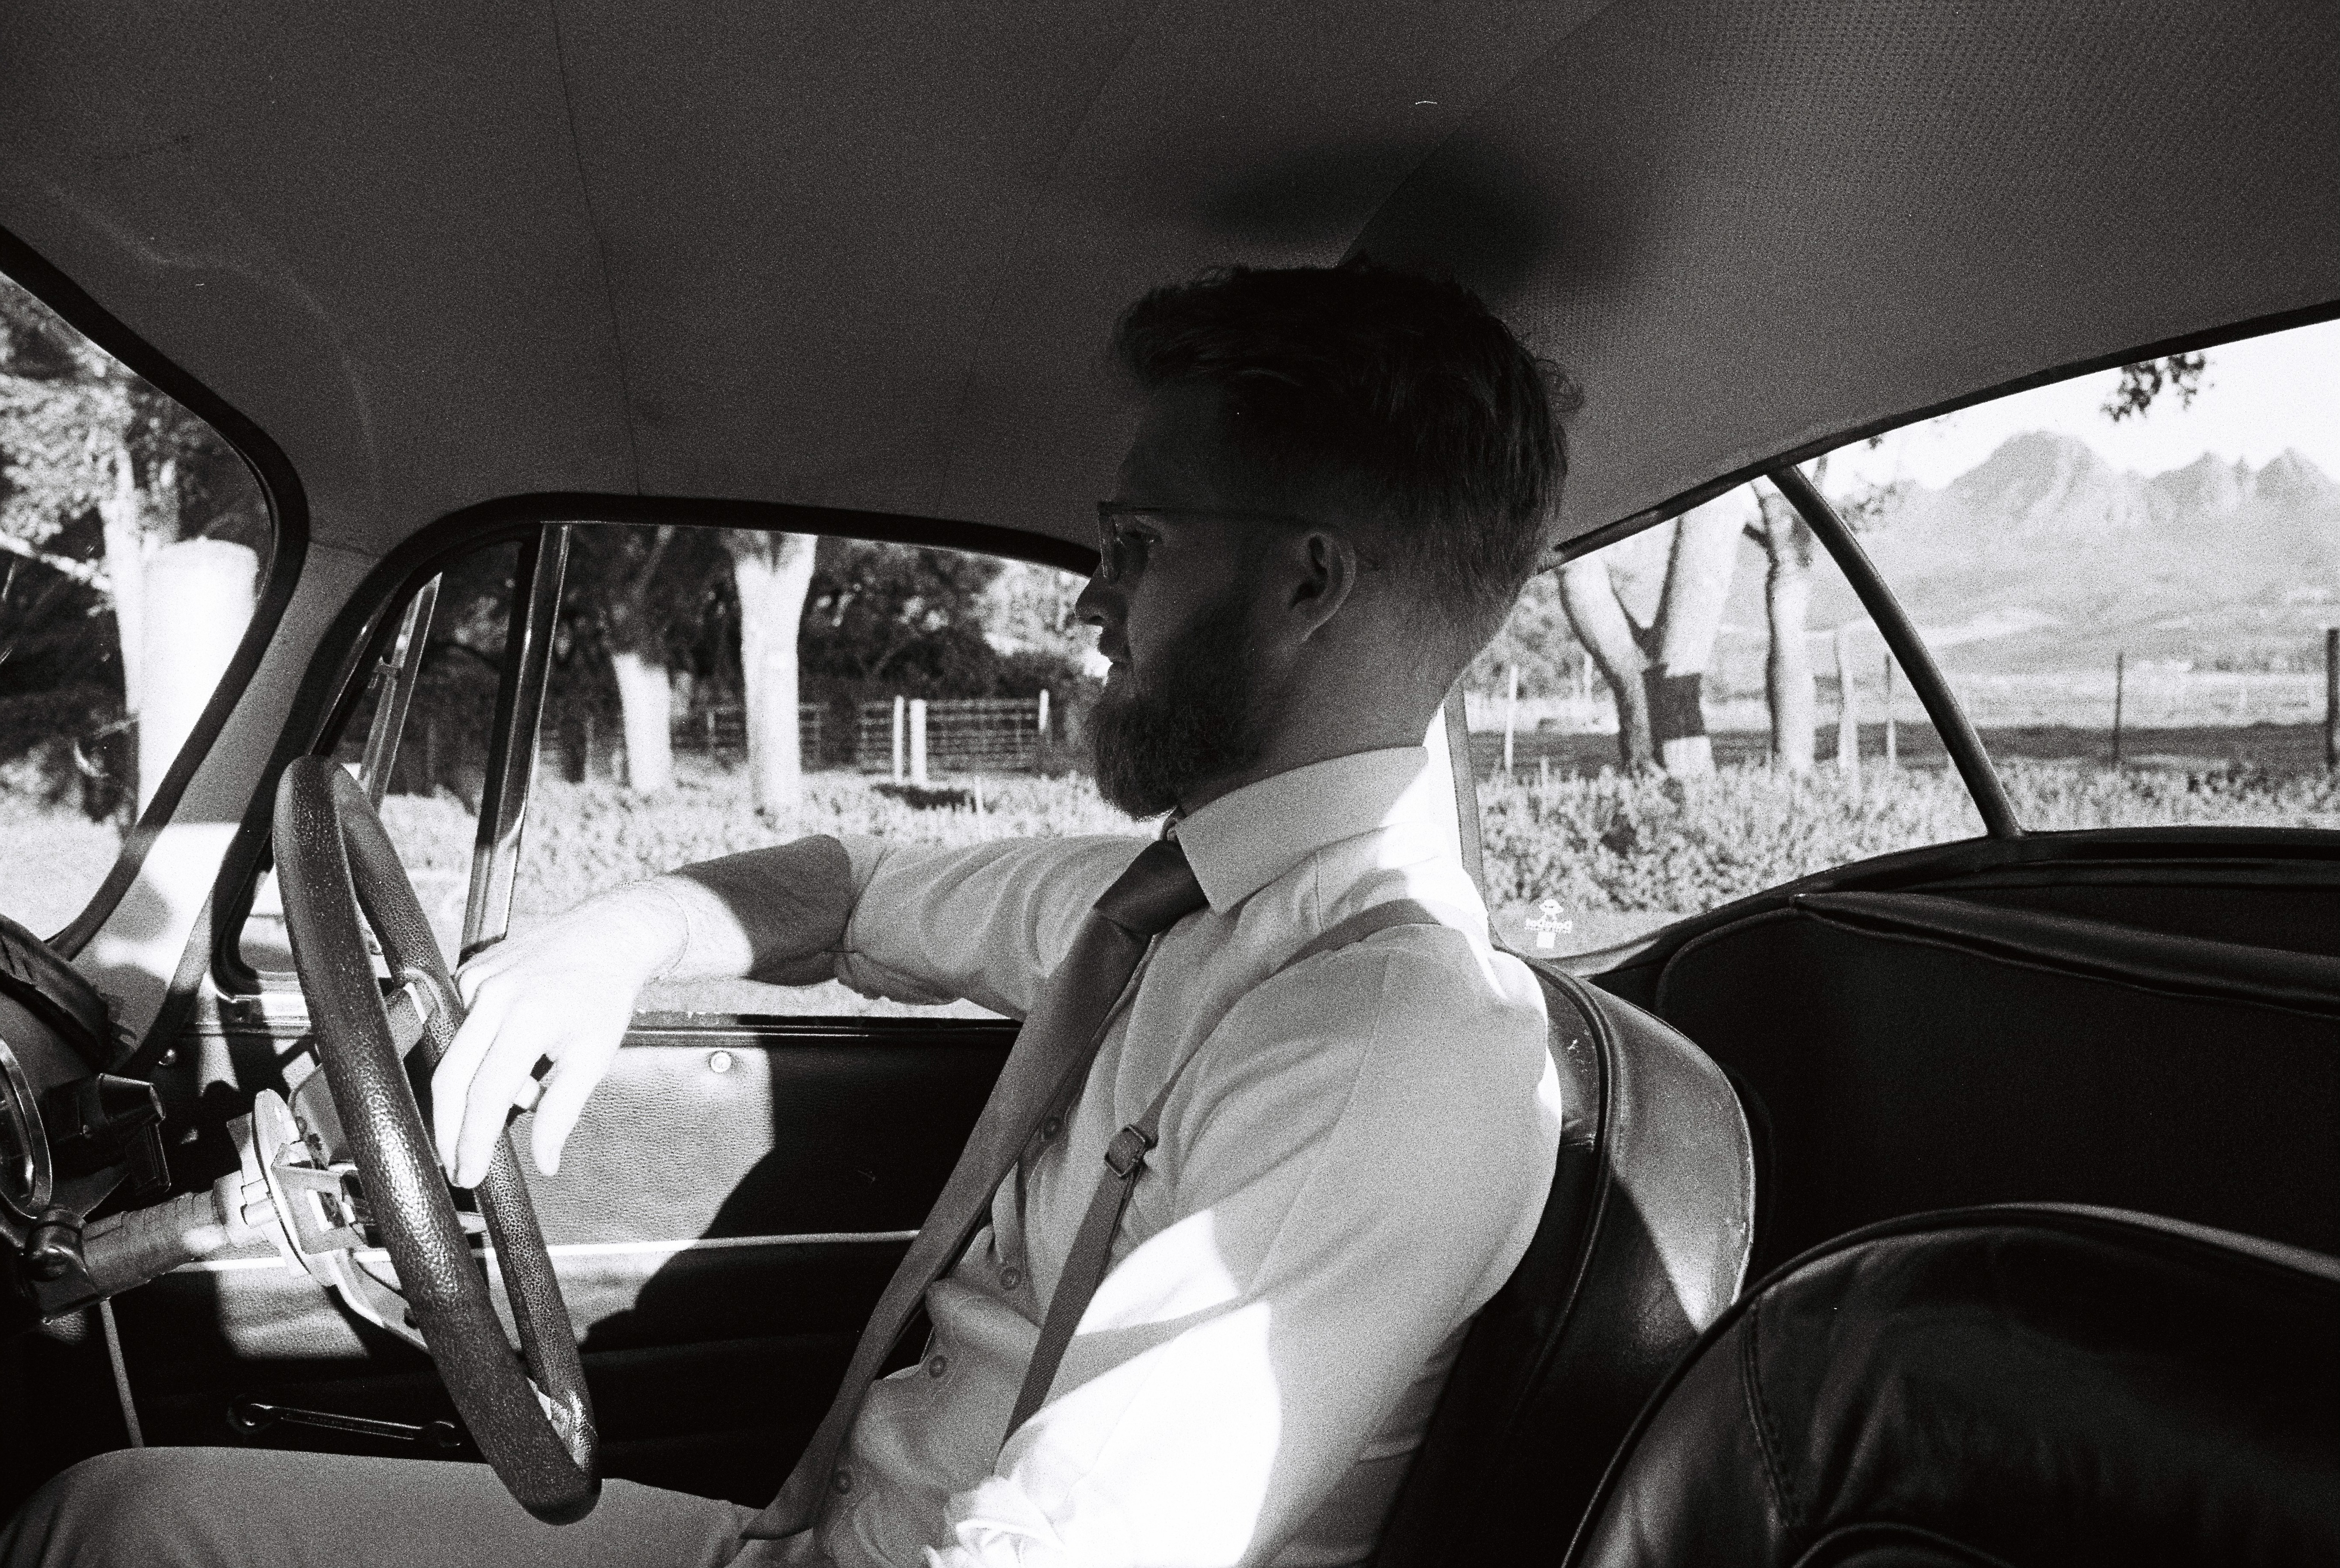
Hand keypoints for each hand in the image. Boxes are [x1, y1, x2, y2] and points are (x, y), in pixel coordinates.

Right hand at [431, 888, 683, 1185]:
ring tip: (525, 1091)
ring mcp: (474, 980)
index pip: (487, 1094)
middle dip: (449, 1130)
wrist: (608, 935)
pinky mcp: (466, 974)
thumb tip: (544, 1160)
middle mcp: (493, 996)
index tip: (469, 1172)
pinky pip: (458, 1031)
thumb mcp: (593, 1058)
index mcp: (528, 1017)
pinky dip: (479, 1058)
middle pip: (450, 1079)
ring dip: (471, 1093)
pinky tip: (516, 1058)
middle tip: (458, 1165)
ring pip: (451, 1057)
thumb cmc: (604, 992)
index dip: (472, 1140)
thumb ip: (562, 1113)